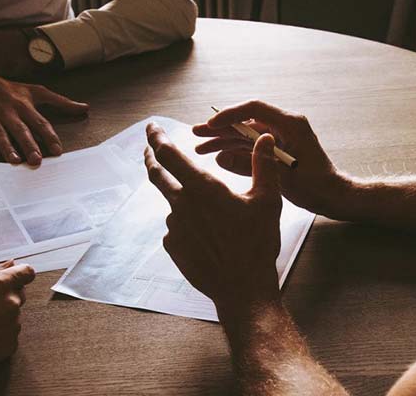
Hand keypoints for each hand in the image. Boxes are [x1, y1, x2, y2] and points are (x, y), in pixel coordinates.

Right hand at [0, 63, 88, 164]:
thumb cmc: (10, 89)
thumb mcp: (36, 92)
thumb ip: (61, 102)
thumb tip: (85, 108)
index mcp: (25, 107)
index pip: (40, 123)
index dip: (49, 137)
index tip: (57, 151)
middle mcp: (9, 113)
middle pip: (21, 130)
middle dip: (29, 145)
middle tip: (36, 160)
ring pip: (0, 134)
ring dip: (7, 147)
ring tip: (14, 160)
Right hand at [0, 261, 34, 394]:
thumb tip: (10, 264)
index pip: (26, 272)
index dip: (20, 274)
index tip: (16, 277)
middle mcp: (10, 303)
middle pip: (19, 294)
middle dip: (6, 296)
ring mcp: (12, 326)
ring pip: (13, 315)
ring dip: (1, 316)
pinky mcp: (10, 345)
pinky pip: (10, 334)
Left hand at [143, 122, 281, 312]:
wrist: (243, 289)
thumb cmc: (257, 244)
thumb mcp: (267, 201)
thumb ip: (263, 165)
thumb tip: (264, 137)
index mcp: (203, 188)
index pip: (169, 154)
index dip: (157, 138)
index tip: (151, 127)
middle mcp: (182, 205)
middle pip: (157, 175)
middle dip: (151, 158)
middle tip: (148, 148)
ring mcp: (174, 227)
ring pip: (173, 203)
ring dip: (183, 199)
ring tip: (213, 215)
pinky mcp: (173, 246)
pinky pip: (176, 227)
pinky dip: (187, 223)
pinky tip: (208, 236)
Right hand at [193, 100, 354, 217]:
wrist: (333, 196)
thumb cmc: (317, 185)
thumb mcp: (282, 176)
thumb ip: (251, 165)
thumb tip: (221, 157)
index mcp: (290, 124)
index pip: (254, 109)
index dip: (230, 115)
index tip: (211, 125)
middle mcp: (284, 126)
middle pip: (246, 121)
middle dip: (220, 128)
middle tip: (196, 133)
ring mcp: (280, 137)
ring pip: (245, 134)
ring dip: (224, 140)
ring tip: (200, 147)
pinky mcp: (277, 149)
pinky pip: (251, 146)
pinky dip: (235, 150)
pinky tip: (217, 156)